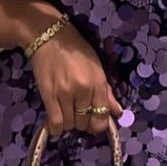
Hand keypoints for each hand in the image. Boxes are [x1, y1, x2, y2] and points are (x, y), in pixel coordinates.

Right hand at [27, 18, 124, 136]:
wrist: (51, 37)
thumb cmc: (77, 50)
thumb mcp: (97, 67)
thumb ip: (107, 92)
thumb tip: (118, 112)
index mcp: (98, 82)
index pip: (102, 116)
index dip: (97, 125)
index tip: (91, 122)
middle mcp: (84, 89)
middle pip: (84, 123)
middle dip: (81, 122)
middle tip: (76, 112)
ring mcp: (66, 93)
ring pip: (69, 124)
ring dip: (68, 124)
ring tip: (65, 112)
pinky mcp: (49, 94)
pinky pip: (55, 122)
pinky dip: (55, 128)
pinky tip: (56, 122)